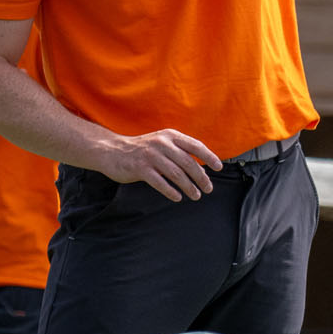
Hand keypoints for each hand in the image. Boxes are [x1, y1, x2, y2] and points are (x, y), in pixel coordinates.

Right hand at [97, 129, 223, 201]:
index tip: (218, 167)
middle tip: (208, 188)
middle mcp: (162, 144)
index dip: (209, 156)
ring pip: (176, 174)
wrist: (113, 151)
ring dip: (188, 187)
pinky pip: (160, 182)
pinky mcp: (140, 169)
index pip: (195, 145)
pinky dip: (170, 191)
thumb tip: (202, 165)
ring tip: (196, 196)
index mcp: (171, 136)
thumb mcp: (162, 142)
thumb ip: (179, 150)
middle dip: (200, 177)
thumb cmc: (143, 149)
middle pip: (188, 162)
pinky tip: (177, 197)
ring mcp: (151, 156)